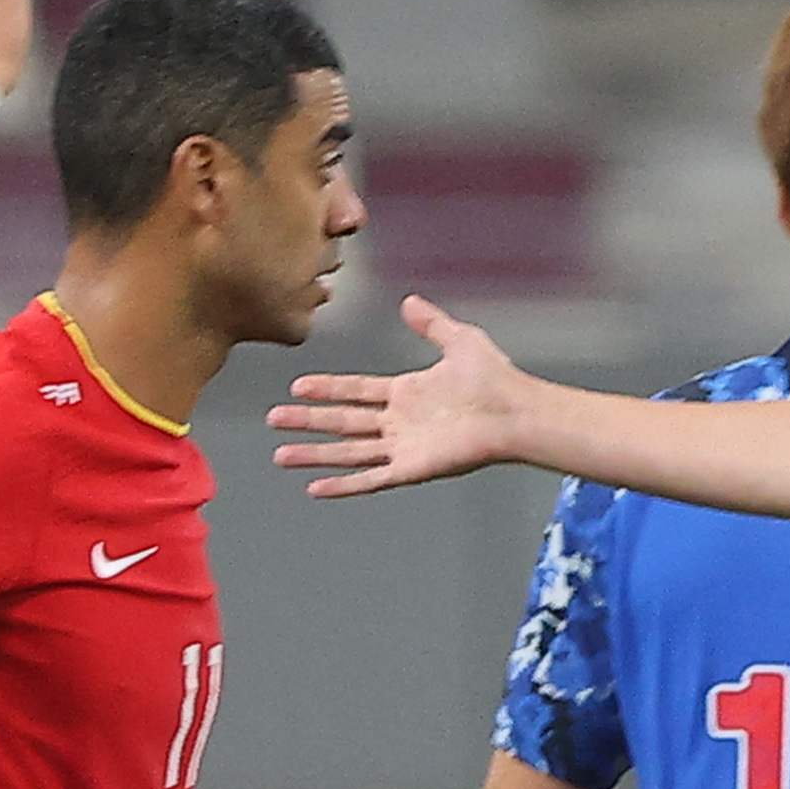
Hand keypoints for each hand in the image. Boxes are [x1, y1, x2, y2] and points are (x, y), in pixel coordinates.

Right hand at [273, 298, 534, 497]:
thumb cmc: (495, 379)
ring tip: (280, 454)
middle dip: (307, 421)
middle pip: (342, 421)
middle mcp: (399, 421)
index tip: (296, 386)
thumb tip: (409, 301)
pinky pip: (370, 478)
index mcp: (405, 392)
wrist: (515, 411)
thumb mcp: (459, 340)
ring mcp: (403, 447)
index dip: (326, 388)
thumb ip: (431, 323)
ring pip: (348, 451)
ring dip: (314, 454)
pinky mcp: (411, 468)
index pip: (355, 390)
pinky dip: (344, 484)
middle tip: (273, 420)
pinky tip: (316, 487)